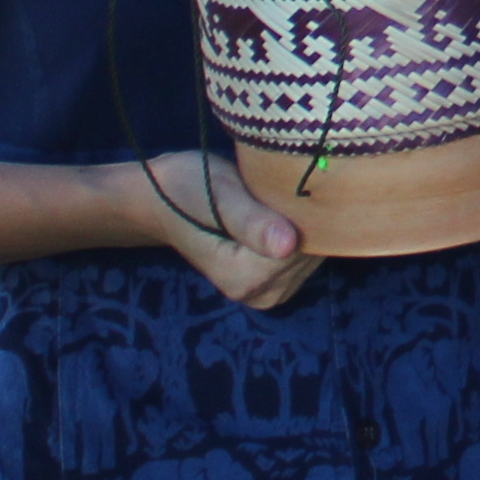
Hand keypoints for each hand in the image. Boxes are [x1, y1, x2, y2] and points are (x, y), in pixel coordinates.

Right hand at [121, 151, 323, 310]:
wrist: (166, 198)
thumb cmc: (188, 189)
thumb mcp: (217, 194)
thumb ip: (250, 221)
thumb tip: (288, 245)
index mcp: (241, 279)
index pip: (299, 247)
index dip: (298, 213)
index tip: (280, 185)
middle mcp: (259, 295)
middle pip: (309, 253)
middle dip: (302, 219)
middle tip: (274, 188)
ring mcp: (271, 293)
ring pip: (313, 253)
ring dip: (303, 223)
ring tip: (272, 200)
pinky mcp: (280, 283)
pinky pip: (309, 255)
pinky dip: (303, 231)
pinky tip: (280, 212)